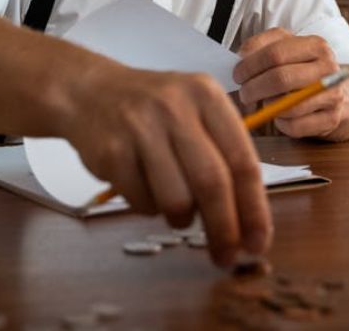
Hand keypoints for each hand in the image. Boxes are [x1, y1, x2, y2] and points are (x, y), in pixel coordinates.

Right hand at [62, 65, 271, 266]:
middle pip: (212, 183)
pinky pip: (142, 202)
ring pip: (176, 200)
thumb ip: (222, 154)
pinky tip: (145, 189)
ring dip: (182, 219)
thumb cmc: (153, 110)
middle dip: (224, 229)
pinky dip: (149, 208)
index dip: (254, 209)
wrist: (89, 91)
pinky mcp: (111, 151)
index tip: (258, 241)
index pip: (242, 161)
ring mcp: (140, 127)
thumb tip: (247, 221)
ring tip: (177, 211)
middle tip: (226, 256)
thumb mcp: (194, 111)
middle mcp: (175, 107)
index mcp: (207, 95)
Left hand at [234, 28, 347, 138]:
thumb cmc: (302, 69)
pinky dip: (281, 124)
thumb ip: (261, 47)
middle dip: (254, 88)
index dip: (249, 66)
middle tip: (244, 94)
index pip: (275, 53)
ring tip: (262, 104)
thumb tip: (241, 58)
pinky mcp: (332, 119)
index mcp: (315, 45)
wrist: (338, 92)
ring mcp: (333, 94)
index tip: (237, 75)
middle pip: (281, 79)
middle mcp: (328, 68)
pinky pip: (296, 126)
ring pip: (288, 106)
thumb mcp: (285, 48)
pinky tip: (280, 116)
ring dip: (267, 107)